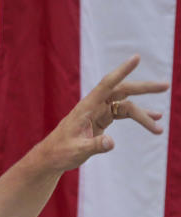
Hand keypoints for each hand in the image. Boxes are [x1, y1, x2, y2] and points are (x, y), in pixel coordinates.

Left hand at [35, 55, 168, 175]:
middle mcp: (93, 106)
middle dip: (144, 89)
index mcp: (85, 108)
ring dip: (143, 115)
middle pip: (122, 91)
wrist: (50, 158)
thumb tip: (112, 142)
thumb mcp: (76, 151)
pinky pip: (123, 115)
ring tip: (160, 127)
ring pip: (126, 106)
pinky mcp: (101, 120)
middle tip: (165, 86)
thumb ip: (94, 146)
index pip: (106, 85)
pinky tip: (153, 121)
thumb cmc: (59, 152)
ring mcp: (98, 112)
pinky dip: (138, 118)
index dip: (121, 71)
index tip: (136, 58)